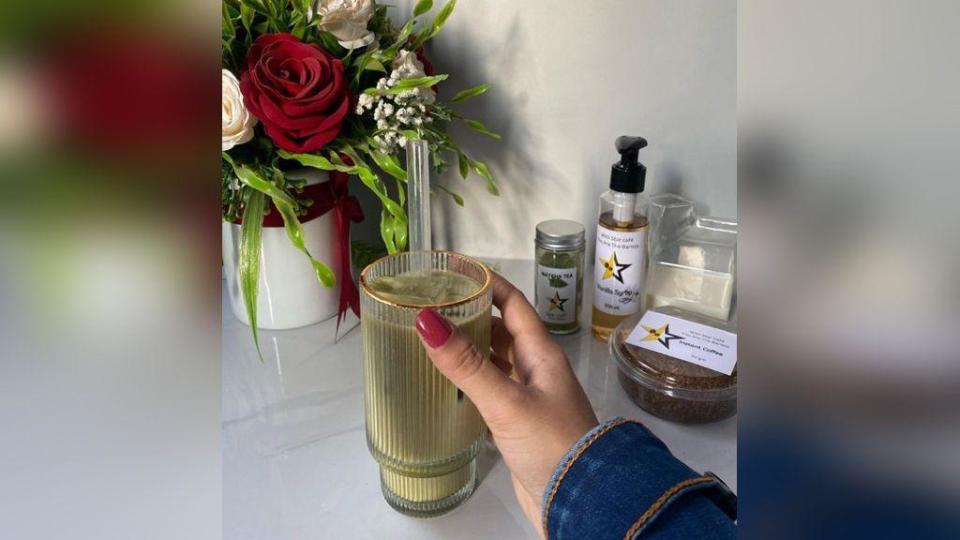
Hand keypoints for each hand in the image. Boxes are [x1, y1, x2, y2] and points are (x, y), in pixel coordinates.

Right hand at [415, 272, 597, 536]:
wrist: (579, 501)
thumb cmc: (551, 442)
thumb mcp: (506, 401)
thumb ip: (467, 363)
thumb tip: (426, 318)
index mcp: (541, 353)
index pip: (514, 304)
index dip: (487, 283)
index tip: (455, 269)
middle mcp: (536, 369)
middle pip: (501, 331)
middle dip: (470, 315)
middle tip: (429, 305)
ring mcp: (528, 398)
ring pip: (494, 362)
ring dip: (468, 350)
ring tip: (429, 339)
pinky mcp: (518, 425)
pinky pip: (490, 392)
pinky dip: (469, 383)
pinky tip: (446, 385)